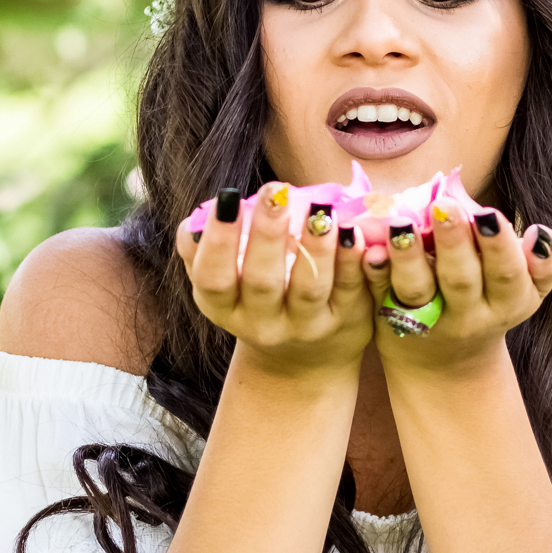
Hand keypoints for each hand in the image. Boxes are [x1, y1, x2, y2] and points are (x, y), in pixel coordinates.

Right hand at [176, 185, 374, 378]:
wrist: (303, 360)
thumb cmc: (257, 300)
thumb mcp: (223, 284)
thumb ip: (204, 251)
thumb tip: (198, 217)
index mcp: (224, 307)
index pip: (213, 278)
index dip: (218, 241)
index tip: (228, 198)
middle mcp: (262, 324)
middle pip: (262, 282)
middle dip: (267, 235)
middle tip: (275, 192)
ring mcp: (306, 326)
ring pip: (309, 287)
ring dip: (315, 246)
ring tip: (320, 209)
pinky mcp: (346, 322)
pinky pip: (349, 289)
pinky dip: (352, 260)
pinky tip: (353, 230)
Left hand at [362, 201, 551, 373]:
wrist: (447, 366)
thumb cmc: (492, 304)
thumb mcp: (529, 290)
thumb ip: (548, 262)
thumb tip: (542, 234)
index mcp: (507, 302)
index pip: (507, 273)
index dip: (498, 246)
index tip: (488, 215)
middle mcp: (468, 315)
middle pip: (461, 280)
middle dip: (454, 243)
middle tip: (444, 206)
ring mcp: (426, 321)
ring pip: (416, 289)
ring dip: (408, 256)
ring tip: (399, 224)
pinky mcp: (388, 319)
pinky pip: (380, 293)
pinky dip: (373, 271)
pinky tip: (366, 247)